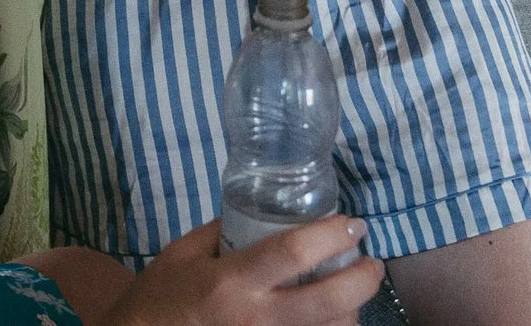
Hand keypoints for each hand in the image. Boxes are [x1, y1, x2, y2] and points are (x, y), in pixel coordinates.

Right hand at [104, 217, 381, 325]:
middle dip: (362, 280)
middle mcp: (255, 318)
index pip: (291, 253)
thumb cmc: (159, 297)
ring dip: (351, 312)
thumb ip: (224, 233)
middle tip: (371, 263)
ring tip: (353, 292)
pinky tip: (330, 317)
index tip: (351, 222)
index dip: (329, 235)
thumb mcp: (183, 253)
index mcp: (231, 282)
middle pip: (328, 302)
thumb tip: (265, 214)